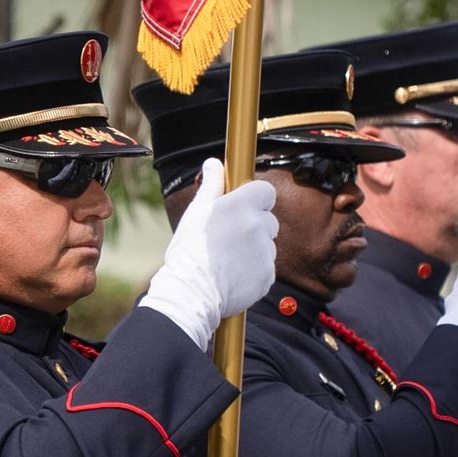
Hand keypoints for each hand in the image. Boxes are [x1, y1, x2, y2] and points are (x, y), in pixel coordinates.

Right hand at [139, 159, 278, 350]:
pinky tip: (233, 275)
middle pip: (268, 220)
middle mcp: (258, 226)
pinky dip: (254, 271)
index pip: (266, 191)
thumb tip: (213, 163)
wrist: (191, 293)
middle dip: (253, 227)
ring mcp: (265, 253)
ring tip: (227, 260)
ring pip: (266, 246)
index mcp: (241, 205)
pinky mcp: (268, 276)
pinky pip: (266, 268)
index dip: (256, 199)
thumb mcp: (196, 213)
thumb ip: (211, 185)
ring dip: (253, 250)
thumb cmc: (189, 252)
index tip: (243, 207)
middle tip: (228, 239)